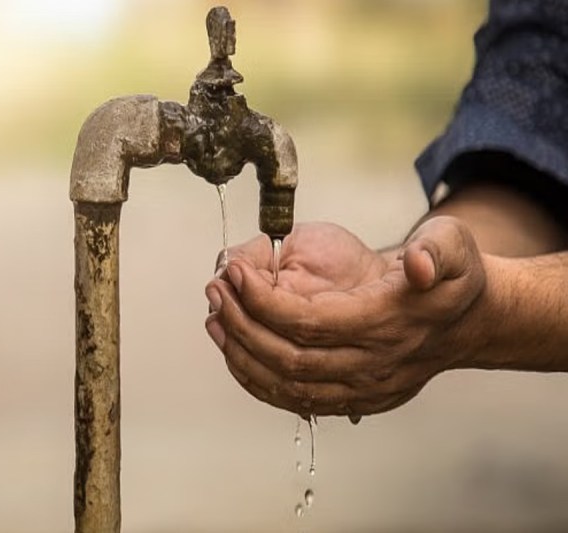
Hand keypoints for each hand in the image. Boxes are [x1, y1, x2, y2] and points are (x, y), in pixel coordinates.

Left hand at [204, 217, 486, 416]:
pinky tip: (235, 351)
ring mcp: (363, 388)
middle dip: (241, 325)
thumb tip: (417, 265)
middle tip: (216, 291)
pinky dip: (257, 380)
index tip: (235, 272)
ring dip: (241, 355)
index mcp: (388, 323)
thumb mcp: (454, 246)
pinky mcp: (355, 400)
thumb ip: (437, 249)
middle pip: (289, 359)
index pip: (309, 323)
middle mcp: (373, 365)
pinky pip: (295, 400)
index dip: (263, 301)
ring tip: (215, 319)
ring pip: (286, 386)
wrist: (465, 323)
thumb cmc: (450, 278)